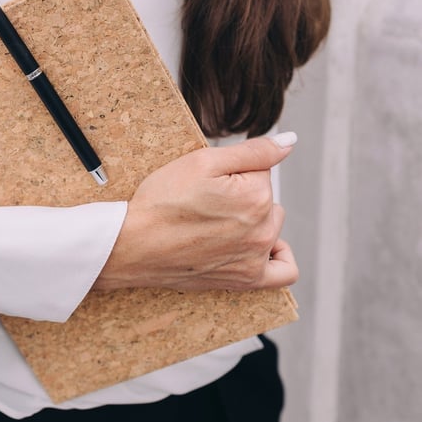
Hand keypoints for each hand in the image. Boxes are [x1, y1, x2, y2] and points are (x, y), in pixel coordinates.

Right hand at [94, 134, 298, 292]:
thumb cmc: (162, 201)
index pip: (261, 170)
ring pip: (271, 226)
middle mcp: (263, 230)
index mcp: (257, 196)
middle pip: (267, 198)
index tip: (209, 181)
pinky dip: (278, 255)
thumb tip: (289, 141)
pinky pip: (283, 271)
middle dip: (245, 194)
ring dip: (254, 219)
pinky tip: (262, 246)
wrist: (132, 245)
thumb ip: (254, 151)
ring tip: (219, 221)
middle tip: (208, 201)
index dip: (233, 171)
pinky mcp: (246, 280)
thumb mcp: (203, 161)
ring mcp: (256, 258)